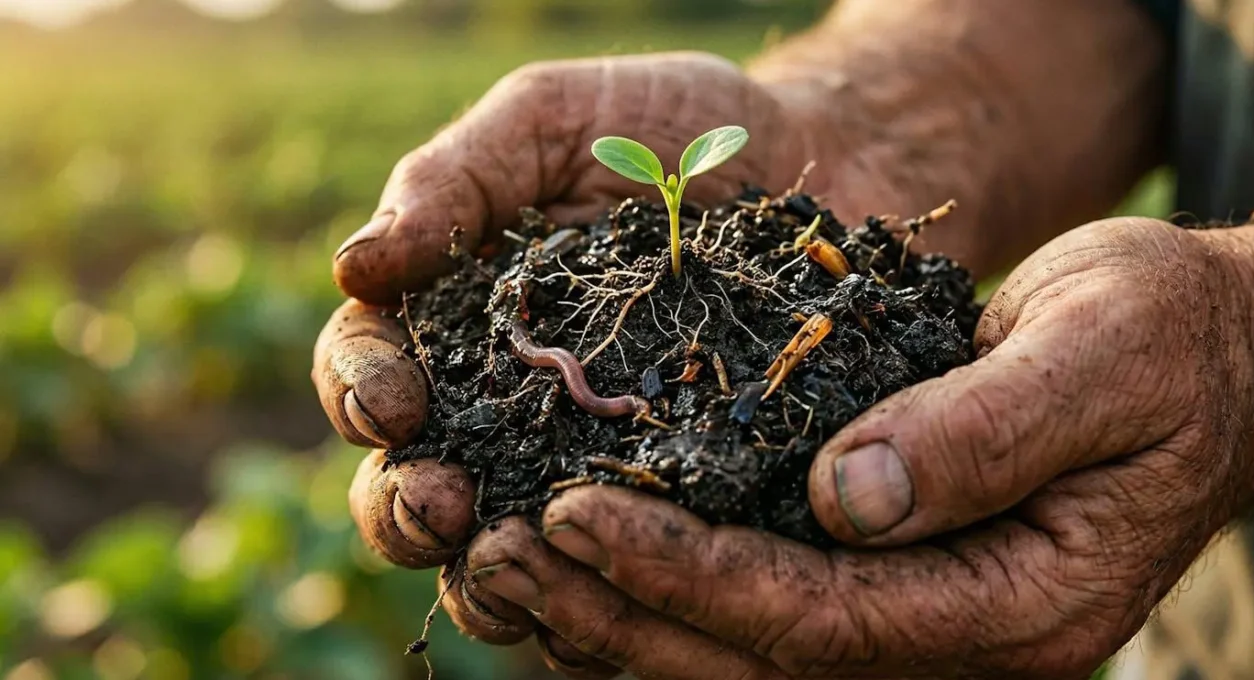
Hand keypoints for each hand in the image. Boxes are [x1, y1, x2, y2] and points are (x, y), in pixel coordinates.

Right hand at [321, 51, 885, 674]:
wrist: (821, 154)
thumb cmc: (669, 129)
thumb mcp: (550, 122)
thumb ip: (453, 182)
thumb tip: (354, 266)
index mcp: (457, 321)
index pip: (372, 372)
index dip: (361, 393)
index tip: (393, 405)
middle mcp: (508, 408)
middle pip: (417, 486)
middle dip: (406, 509)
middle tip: (438, 509)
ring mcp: (590, 466)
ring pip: (510, 556)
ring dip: (487, 581)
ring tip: (502, 575)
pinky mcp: (676, 502)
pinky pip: (624, 575)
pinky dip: (601, 602)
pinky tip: (610, 597)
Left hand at [448, 218, 1253, 677]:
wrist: (1209, 360)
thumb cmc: (1167, 342)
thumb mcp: (1102, 354)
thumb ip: (985, 433)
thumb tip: (847, 497)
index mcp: (1020, 607)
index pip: (822, 621)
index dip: (689, 575)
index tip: (573, 515)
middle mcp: (961, 643)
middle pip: (760, 663)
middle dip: (621, 612)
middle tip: (497, 553)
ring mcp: (923, 623)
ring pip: (743, 658)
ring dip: (620, 616)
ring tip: (503, 562)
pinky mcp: (890, 581)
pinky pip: (760, 613)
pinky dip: (663, 591)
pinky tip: (582, 552)